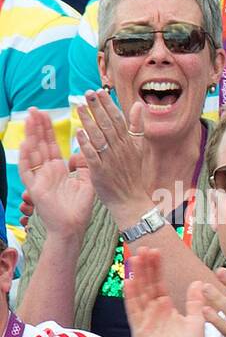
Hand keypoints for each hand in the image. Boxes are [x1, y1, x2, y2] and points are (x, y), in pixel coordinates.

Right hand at [17, 108, 94, 238]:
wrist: (73, 227)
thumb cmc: (79, 208)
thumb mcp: (87, 182)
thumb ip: (86, 166)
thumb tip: (88, 150)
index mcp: (58, 169)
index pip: (52, 144)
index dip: (48, 130)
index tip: (46, 113)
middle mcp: (47, 171)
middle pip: (40, 144)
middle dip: (38, 127)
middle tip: (34, 109)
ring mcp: (39, 178)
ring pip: (32, 152)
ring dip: (30, 136)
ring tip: (30, 119)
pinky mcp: (34, 188)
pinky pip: (27, 170)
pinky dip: (26, 157)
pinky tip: (27, 143)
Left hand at [75, 89, 154, 224]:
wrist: (131, 200)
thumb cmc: (133, 174)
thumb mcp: (139, 149)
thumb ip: (136, 127)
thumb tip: (137, 105)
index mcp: (129, 143)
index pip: (118, 119)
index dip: (108, 105)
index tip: (99, 91)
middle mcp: (121, 149)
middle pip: (107, 125)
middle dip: (97, 108)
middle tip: (87, 93)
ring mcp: (111, 160)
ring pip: (99, 138)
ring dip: (89, 122)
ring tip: (79, 107)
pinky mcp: (101, 172)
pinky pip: (92, 156)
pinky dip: (86, 144)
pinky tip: (79, 133)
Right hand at [122, 246, 204, 336]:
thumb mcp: (196, 321)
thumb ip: (195, 302)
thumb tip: (198, 282)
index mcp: (165, 309)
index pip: (158, 284)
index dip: (156, 268)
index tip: (155, 251)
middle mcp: (153, 312)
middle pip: (146, 285)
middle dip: (145, 267)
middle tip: (144, 248)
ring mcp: (145, 320)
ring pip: (139, 294)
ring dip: (136, 276)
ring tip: (134, 258)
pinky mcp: (140, 330)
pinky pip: (134, 311)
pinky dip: (131, 297)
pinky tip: (129, 282)